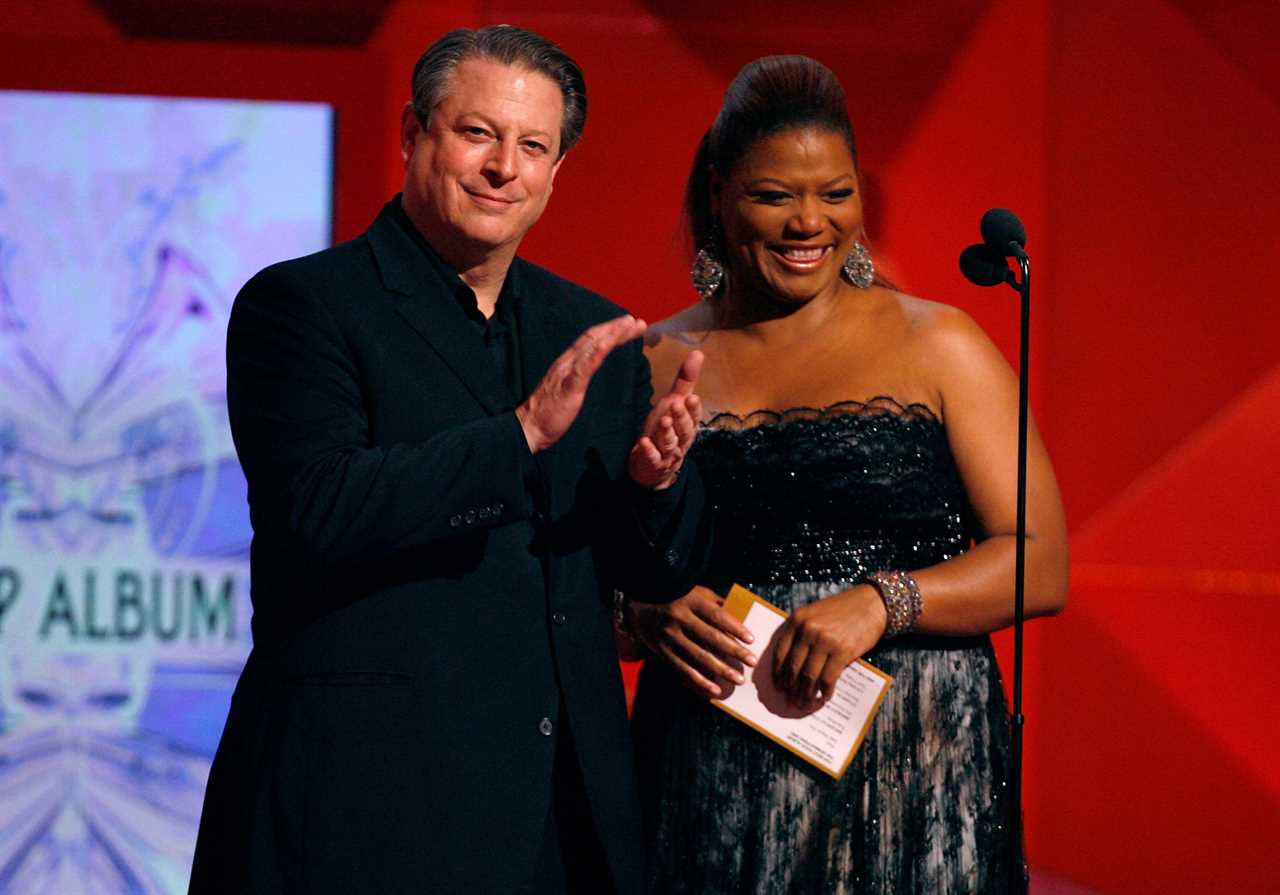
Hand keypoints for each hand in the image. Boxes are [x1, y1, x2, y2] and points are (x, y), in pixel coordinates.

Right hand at [517, 315, 646, 452]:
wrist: (528, 428)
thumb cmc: (548, 413)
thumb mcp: (566, 390)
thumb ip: (576, 377)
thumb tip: (587, 370)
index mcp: (567, 363)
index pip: (591, 341)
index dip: (610, 332)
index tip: (628, 326)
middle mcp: (567, 362)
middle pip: (594, 338)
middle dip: (616, 328)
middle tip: (637, 321)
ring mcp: (567, 372)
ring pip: (592, 346)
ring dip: (612, 333)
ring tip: (630, 325)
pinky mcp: (568, 386)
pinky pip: (584, 367)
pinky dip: (597, 352)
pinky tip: (609, 343)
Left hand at [628, 350, 703, 489]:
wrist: (653, 465)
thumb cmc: (665, 429)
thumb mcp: (674, 404)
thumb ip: (685, 381)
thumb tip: (698, 353)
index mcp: (688, 424)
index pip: (693, 415)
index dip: (693, 408)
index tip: (692, 397)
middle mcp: (681, 440)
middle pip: (684, 429)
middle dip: (681, 417)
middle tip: (676, 404)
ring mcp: (668, 453)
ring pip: (670, 443)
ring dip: (667, 432)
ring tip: (663, 421)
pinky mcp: (653, 464)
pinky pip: (653, 458)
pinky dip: (649, 451)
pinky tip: (643, 443)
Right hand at [629, 586, 755, 698]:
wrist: (640, 606)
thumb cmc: (676, 597)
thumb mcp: (696, 592)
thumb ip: (716, 603)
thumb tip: (740, 616)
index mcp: (690, 601)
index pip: (716, 615)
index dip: (734, 627)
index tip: (750, 639)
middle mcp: (679, 619)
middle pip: (710, 637)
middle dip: (733, 651)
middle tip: (752, 661)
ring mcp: (670, 637)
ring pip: (699, 656)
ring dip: (721, 670)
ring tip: (738, 679)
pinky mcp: (663, 652)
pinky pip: (684, 669)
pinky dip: (700, 681)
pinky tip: (716, 690)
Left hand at [772, 585, 886, 707]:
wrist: (872, 604)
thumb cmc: (843, 610)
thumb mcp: (815, 614)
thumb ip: (802, 633)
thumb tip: (792, 666)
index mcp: (797, 620)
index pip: (780, 652)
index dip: (778, 672)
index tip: (778, 685)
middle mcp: (807, 629)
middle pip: (793, 666)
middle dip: (790, 687)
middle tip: (790, 700)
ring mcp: (824, 640)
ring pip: (808, 676)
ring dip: (805, 694)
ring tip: (805, 703)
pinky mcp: (842, 651)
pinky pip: (828, 678)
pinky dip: (825, 691)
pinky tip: (825, 697)